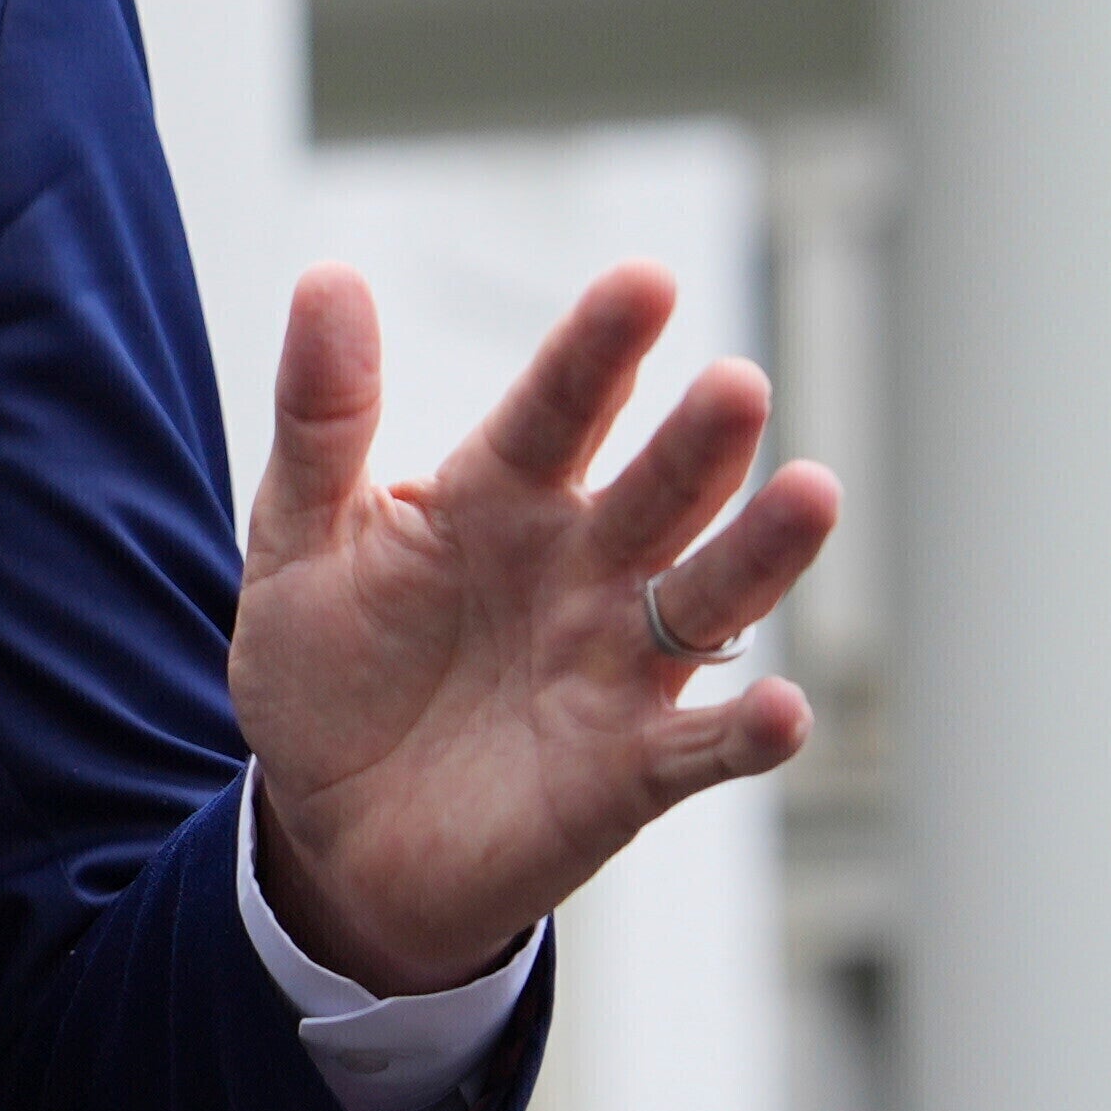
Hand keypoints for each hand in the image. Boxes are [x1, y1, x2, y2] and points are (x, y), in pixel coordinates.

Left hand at [229, 261, 841, 997]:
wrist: (329, 834)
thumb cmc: (327, 671)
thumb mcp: (299, 538)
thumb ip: (321, 417)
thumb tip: (329, 277)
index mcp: (502, 496)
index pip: (557, 408)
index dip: (599, 350)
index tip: (645, 283)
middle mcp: (583, 567)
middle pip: (655, 493)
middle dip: (697, 443)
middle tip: (735, 386)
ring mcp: (615, 667)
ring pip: (707, 600)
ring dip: (760, 553)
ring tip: (811, 494)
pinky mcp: (630, 771)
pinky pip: (704, 748)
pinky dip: (749, 732)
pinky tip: (784, 710)